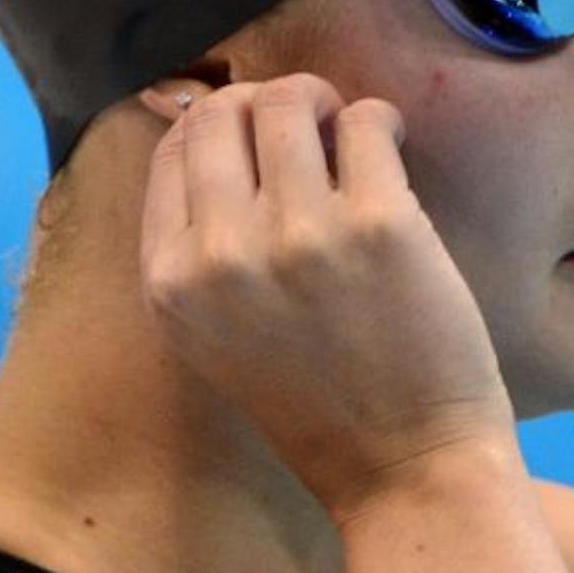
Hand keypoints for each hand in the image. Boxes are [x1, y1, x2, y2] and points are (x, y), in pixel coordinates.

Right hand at [139, 74, 517, 521]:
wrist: (404, 471)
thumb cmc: (317, 408)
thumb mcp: (215, 338)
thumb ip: (199, 249)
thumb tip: (208, 130)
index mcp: (169, 283)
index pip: (173, 148)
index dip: (219, 124)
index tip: (259, 137)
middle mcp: (222, 254)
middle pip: (222, 112)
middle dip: (266, 101)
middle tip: (310, 122)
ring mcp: (300, 235)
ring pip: (290, 102)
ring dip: (324, 102)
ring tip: (351, 132)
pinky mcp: (379, 224)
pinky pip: (367, 122)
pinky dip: (380, 120)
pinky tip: (392, 146)